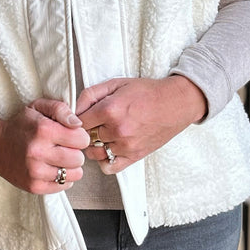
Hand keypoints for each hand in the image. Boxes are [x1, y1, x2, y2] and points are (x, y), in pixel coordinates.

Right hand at [0, 99, 88, 193]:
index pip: (81, 139)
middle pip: (79, 158)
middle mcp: (39, 152)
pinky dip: (62, 178)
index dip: (79, 136)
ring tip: (59, 159)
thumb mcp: (38, 107)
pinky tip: (52, 168)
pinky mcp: (34, 186)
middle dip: (75, 152)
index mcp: (43, 130)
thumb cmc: (20, 125)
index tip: (71, 136)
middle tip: (65, 148)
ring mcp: (36, 172)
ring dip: (70, 167)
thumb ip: (61, 109)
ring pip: (74, 174)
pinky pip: (63, 186)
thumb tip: (78, 124)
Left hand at [75, 76, 206, 174]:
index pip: (78, 121)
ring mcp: (126, 146)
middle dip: (86, 131)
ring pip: (95, 153)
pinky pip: (109, 166)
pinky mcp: (135, 156)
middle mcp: (117, 130)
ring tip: (102, 134)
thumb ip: (91, 94)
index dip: (76, 119)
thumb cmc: (146, 91)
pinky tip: (109, 148)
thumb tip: (73, 109)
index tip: (81, 117)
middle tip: (93, 124)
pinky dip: (105, 160)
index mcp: (110, 110)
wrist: (175, 103)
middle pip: (85, 137)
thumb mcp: (116, 83)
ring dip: (94, 145)